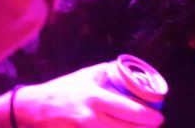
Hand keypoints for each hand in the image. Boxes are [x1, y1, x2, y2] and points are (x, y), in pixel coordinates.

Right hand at [15, 64, 164, 126]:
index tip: (159, 117)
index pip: (130, 110)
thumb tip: (128, 71)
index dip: (149, 117)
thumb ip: (105, 72)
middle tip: (154, 125)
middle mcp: (91, 117)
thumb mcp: (83, 76)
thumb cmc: (62, 89)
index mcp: (94, 97)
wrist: (35, 108)